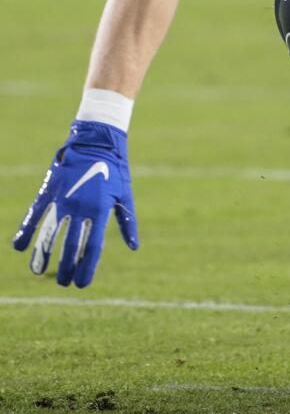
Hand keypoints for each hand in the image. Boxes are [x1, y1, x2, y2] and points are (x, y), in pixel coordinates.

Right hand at [12, 121, 137, 287]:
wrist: (97, 141)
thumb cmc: (114, 170)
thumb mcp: (124, 195)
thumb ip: (127, 222)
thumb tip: (134, 247)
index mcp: (100, 210)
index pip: (93, 246)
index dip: (87, 267)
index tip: (82, 285)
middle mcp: (81, 207)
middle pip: (71, 245)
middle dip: (66, 267)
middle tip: (63, 283)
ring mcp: (63, 198)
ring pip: (50, 233)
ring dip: (43, 254)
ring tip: (38, 272)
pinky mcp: (50, 190)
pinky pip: (35, 214)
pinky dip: (26, 230)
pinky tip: (19, 247)